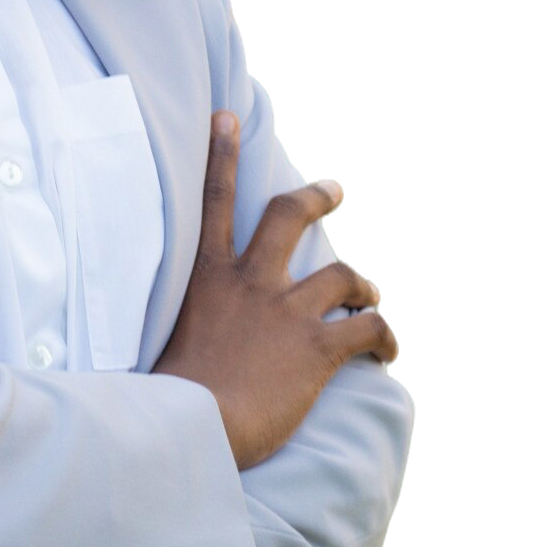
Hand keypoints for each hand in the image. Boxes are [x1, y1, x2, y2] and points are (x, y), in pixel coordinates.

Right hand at [150, 112, 397, 470]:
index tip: (225, 119)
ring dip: (363, 285)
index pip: (213, 201)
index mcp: (205, 277)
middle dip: (316, 197)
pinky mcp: (318, 348)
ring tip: (370, 297)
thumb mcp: (159, 340)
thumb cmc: (167, 397)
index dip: (220, 155)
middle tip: (334, 191)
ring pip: (343, 274)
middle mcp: (249, 283)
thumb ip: (176, 324)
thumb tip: (173, 340)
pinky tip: (387, 353)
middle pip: (289, 215)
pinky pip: (369, 330)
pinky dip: (385, 337)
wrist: (192, 427)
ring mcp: (286, 312)